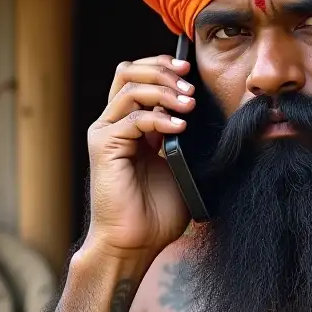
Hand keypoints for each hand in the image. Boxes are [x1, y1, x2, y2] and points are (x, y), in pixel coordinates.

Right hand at [84, 55, 195, 257]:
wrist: (135, 243)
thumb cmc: (157, 213)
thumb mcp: (182, 167)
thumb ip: (186, 139)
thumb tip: (207, 113)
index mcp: (131, 125)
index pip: (140, 77)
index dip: (164, 68)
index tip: (191, 72)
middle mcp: (114, 124)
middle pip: (129, 72)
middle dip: (163, 71)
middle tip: (190, 85)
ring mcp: (106, 133)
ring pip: (130, 87)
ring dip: (164, 91)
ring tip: (188, 104)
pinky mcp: (104, 146)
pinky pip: (132, 118)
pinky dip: (158, 118)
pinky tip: (179, 128)